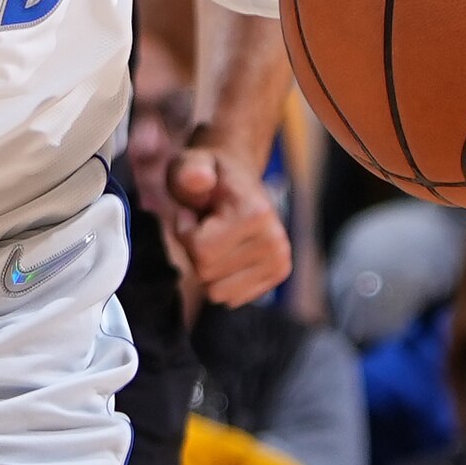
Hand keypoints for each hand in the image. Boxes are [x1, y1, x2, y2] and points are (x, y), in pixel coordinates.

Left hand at [160, 138, 291, 308]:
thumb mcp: (189, 166)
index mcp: (256, 214)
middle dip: (194, 251)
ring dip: (207, 267)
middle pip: (207, 274)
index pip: (201, 252)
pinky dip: (221, 279)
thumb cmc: (207, 174)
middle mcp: (276, 241)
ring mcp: (280, 260)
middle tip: (206, 224)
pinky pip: (231, 298)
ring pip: (217, 292)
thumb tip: (199, 178)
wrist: (238, 180)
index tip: (194, 213)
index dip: (185, 233)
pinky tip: (228, 252)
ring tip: (216, 237)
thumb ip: (188, 172)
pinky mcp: (278, 274)